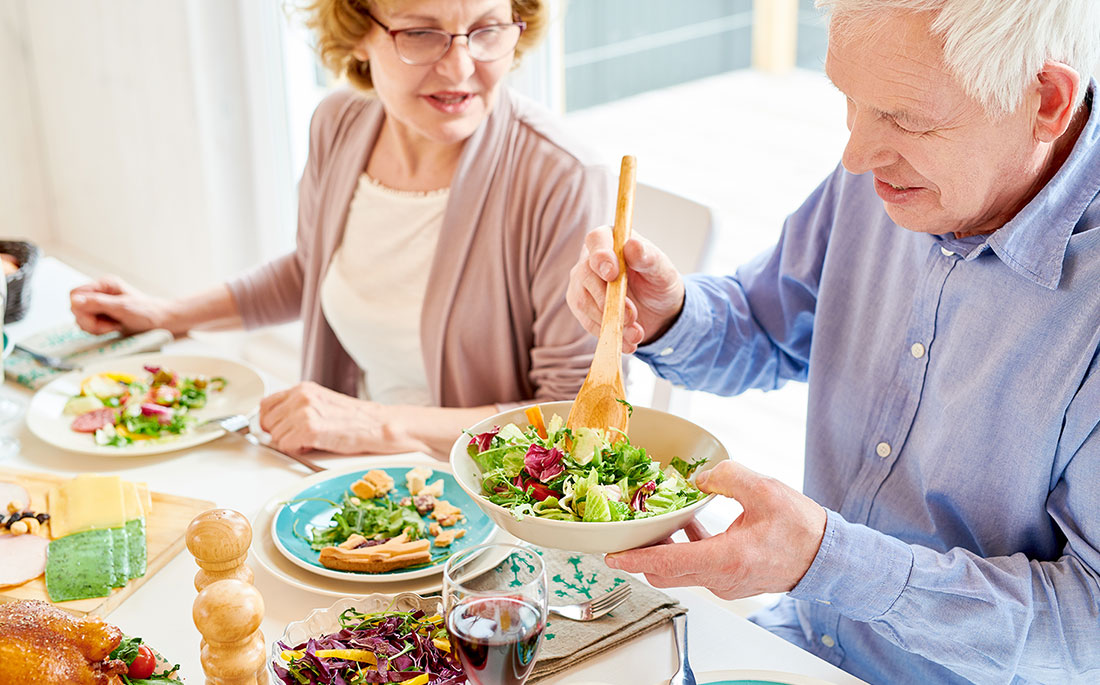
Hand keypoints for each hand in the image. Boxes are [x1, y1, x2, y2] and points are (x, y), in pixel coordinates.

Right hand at [70, 276, 177, 335]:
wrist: (161, 322)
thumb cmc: (147, 312)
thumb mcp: (122, 308)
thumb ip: (98, 303)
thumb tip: (75, 300)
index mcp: (104, 284)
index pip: (75, 294)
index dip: (81, 309)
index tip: (97, 317)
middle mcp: (100, 293)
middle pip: (76, 308)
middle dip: (90, 321)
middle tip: (110, 325)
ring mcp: (100, 305)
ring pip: (81, 318)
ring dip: (95, 327)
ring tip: (114, 326)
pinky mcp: (102, 316)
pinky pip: (88, 325)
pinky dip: (98, 330)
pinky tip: (113, 328)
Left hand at [258, 382, 422, 455]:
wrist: (380, 425)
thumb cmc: (357, 420)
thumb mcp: (323, 405)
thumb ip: (299, 409)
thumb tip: (276, 424)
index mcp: (304, 389)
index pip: (266, 405)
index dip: (269, 421)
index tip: (276, 430)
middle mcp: (302, 397)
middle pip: (267, 422)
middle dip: (280, 434)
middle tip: (300, 438)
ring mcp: (305, 412)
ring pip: (275, 436)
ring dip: (290, 443)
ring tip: (311, 441)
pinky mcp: (310, 429)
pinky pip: (285, 446)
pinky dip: (298, 450)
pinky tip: (315, 445)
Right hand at [567, 227, 684, 352]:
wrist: (658, 311)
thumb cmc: (659, 282)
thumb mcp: (662, 270)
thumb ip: (648, 257)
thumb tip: (632, 246)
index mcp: (611, 240)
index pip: (597, 240)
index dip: (601, 256)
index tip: (612, 274)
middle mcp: (591, 260)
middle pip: (585, 274)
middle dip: (607, 299)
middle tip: (631, 316)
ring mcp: (583, 285)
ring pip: (584, 302)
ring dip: (610, 321)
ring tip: (636, 334)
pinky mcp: (582, 307)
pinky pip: (587, 322)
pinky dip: (608, 334)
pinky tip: (627, 341)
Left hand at [605, 460, 826, 599]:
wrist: (828, 557)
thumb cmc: (801, 528)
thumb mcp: (764, 489)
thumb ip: (728, 476)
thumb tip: (700, 477)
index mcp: (724, 559)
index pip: (666, 562)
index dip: (634, 559)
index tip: (611, 555)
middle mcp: (720, 578)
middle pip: (666, 572)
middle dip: (641, 553)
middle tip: (628, 530)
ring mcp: (725, 583)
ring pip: (680, 571)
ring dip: (664, 549)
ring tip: (656, 521)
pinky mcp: (731, 580)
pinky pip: (697, 567)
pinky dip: (685, 548)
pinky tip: (688, 524)